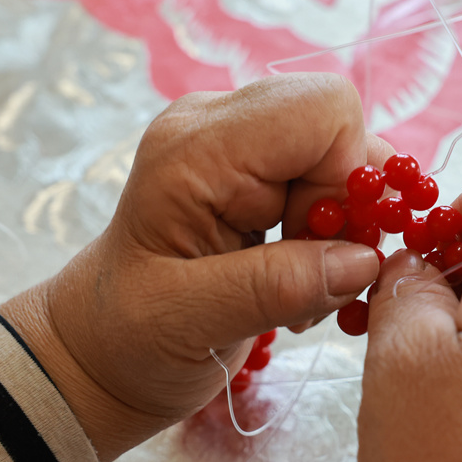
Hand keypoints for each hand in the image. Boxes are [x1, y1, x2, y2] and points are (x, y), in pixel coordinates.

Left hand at [0, 74, 383, 461]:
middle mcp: (221, 129)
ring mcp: (241, 149)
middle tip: (317, 276)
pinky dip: (336, 231)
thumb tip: (365, 260)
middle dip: (345, 204)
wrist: (97, 350)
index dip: (344, 177)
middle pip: (337, 126)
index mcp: (197, 147)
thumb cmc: (124, 338)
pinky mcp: (259, 176)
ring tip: (304, 287)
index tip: (320, 250)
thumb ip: (275, 287)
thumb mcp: (188, 322)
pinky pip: (331, 180)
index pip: (321, 111)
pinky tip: (304, 277)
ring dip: (343, 224)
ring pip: (342, 155)